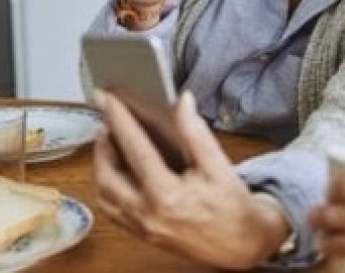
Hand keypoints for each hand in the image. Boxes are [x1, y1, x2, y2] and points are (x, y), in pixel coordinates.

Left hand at [93, 90, 288, 269]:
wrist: (243, 245)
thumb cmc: (233, 208)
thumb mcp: (218, 165)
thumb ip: (196, 132)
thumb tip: (182, 102)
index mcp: (167, 195)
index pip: (135, 149)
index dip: (119, 120)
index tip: (108, 99)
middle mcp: (148, 214)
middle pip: (107, 174)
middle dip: (102, 144)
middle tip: (107, 121)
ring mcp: (142, 227)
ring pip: (104, 195)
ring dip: (101, 166)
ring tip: (108, 143)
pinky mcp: (142, 234)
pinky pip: (112, 210)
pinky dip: (106, 188)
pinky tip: (115, 172)